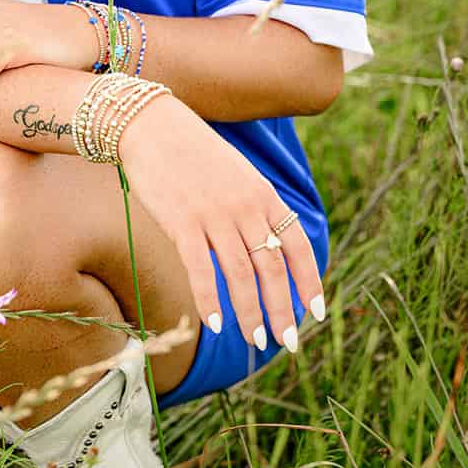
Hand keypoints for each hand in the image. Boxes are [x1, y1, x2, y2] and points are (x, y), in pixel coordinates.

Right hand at [117, 96, 325, 353]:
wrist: (151, 125)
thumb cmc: (192, 153)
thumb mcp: (236, 175)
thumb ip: (253, 209)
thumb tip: (266, 249)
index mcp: (263, 194)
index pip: (297, 245)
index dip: (309, 282)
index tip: (316, 313)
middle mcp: (245, 207)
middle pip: (273, 267)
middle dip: (283, 310)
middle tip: (288, 342)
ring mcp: (214, 215)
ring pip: (241, 275)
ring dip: (250, 313)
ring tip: (255, 341)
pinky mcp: (182, 223)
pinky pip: (201, 271)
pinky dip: (210, 300)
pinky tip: (215, 323)